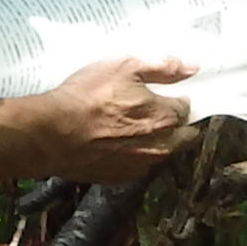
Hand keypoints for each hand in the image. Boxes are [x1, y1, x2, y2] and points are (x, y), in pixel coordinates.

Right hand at [0, 56, 194, 190]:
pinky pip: (137, 165)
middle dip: (178, 125)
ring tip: (133, 126)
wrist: (52, 134)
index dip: (177, 99)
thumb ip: (163, 69)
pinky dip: (134, 154)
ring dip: (156, 141)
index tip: (167, 93)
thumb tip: (194, 67)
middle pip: (183, 137)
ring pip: (161, 153)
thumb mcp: (124, 68)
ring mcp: (140, 166)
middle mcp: (160, 147)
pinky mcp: (120, 178)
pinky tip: (116, 142)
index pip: (186, 108)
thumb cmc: (88, 96)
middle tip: (158, 111)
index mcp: (166, 118)